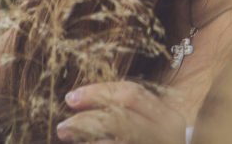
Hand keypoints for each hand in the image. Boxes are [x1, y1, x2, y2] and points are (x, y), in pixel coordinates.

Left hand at [56, 80, 187, 143]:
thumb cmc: (157, 142)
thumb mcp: (155, 128)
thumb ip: (133, 115)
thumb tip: (88, 102)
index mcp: (168, 117)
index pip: (130, 93)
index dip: (97, 92)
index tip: (71, 97)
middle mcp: (166, 133)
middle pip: (118, 117)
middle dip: (85, 119)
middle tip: (63, 125)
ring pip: (113, 139)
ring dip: (86, 135)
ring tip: (67, 135)